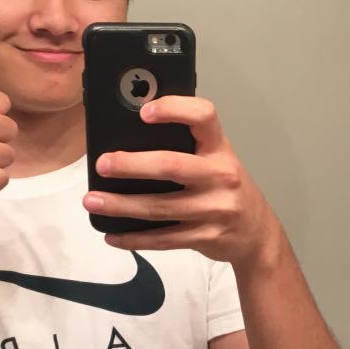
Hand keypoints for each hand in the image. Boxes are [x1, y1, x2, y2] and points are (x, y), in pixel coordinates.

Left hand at [82, 96, 282, 269]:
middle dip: (131, 165)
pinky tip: (113, 234)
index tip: (144, 112)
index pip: (203, 116)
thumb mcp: (216, 159)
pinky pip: (163, 239)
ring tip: (92, 201)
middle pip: (171, 165)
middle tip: (102, 164)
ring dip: (121, 205)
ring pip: (160, 207)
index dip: (174, 109)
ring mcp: (215, 209)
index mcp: (220, 148)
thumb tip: (129, 138)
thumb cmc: (225, 187)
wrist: (257, 233)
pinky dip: (134, 239)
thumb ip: (185, 147)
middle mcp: (220, 175)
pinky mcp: (206, 236)